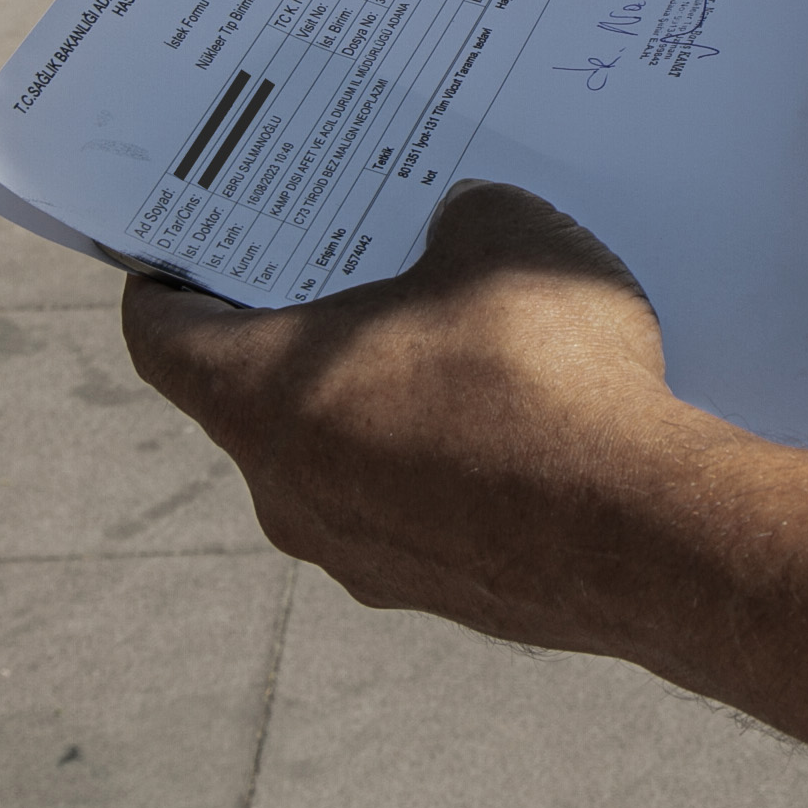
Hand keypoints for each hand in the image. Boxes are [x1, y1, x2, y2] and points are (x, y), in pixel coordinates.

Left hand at [122, 180, 716, 649]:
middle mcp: (290, 492)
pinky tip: (524, 418)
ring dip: (383, 400)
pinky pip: (418, 509)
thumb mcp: (502, 234)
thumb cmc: (544, 373)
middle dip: (306, 326)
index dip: (167, 280)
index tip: (190, 245)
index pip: (161, 337)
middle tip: (357, 262)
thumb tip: (459, 223)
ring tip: (462, 335)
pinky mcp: (442, 591)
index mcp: (265, 397)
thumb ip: (459, 216)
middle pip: (259, 396)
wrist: (646, 533)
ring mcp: (362, 556)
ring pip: (343, 458)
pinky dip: (447, 463)